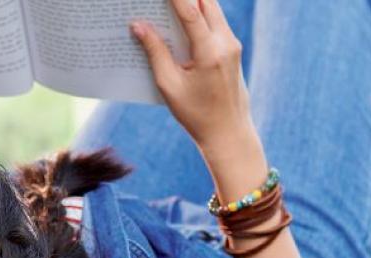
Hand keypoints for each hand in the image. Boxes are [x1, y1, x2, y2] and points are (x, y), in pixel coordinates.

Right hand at [131, 0, 252, 156]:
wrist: (228, 132)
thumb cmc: (196, 113)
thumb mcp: (169, 85)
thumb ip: (155, 52)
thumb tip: (138, 25)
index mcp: (210, 53)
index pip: (191, 12)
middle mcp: (226, 43)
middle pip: (205, 2)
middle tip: (162, 0)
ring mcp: (232, 45)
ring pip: (212, 9)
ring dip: (192, 2)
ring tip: (168, 4)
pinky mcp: (232, 49)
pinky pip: (215, 22)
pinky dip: (198, 15)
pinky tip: (180, 19)